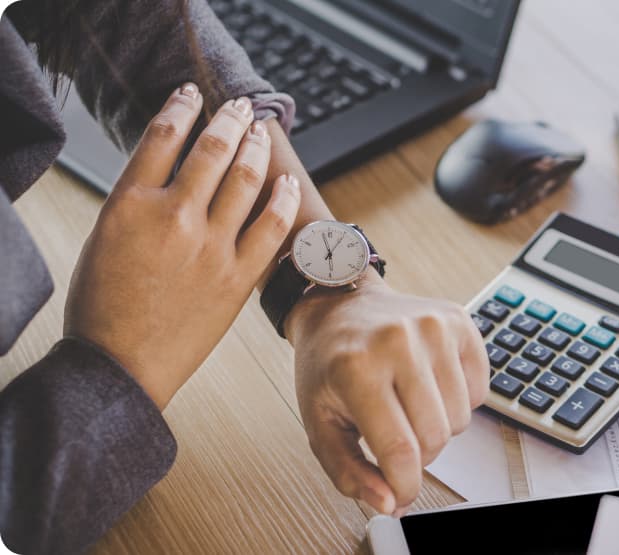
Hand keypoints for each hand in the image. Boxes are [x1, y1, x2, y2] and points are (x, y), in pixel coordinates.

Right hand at [64, 83, 300, 408]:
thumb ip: (137, 201)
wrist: (120, 366)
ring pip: (245, 178)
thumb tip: (172, 172)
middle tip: (236, 105)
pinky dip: (283, 198)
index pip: (162, 136)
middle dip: (227, 117)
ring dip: (255, 146)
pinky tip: (286, 182)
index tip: (191, 95)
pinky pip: (271, 226)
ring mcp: (210, 246)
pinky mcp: (238, 276)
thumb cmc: (103, 307)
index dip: (180, 107)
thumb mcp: (103, 239)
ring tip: (258, 130)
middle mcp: (173, 217)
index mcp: (129, 204)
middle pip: (210, 149)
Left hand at [288, 276, 488, 514]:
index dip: (404, 487)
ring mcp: (433, 326)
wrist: (341, 308)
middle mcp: (398, 341)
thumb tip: (390, 503)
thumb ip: (348, 473)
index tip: (400, 495)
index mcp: (356, 367)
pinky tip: (429, 384)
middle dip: (418, 455)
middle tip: (395, 435)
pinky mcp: (458, 321)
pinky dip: (458, 401)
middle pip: (436, 438)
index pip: (400, 451)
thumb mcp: (319, 423)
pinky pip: (480, 392)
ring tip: (408, 405)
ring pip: (461, 420)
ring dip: (437, 427)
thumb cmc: (328, 365)